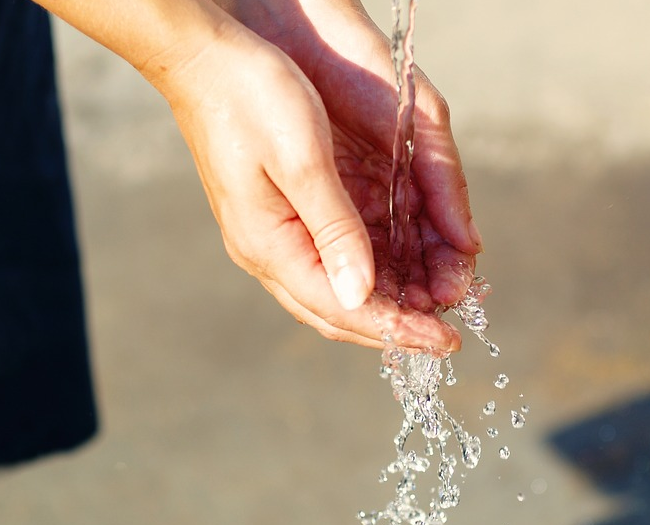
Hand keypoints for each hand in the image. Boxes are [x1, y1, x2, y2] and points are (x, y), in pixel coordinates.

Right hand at [206, 0, 483, 350]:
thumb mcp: (303, 161)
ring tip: (433, 306)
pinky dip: (370, 275)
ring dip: (386, 304)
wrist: (204, 58)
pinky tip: (400, 273)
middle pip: (338, 311)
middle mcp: (268, 251)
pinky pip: (330, 262)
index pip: (342, 308)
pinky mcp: (282, 218)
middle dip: (395, 327)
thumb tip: (361, 295)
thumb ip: (335, 230)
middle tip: (445, 335)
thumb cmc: (250, 97)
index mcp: (269, 245)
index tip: (445, 342)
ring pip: (335, 292)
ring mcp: (271, 237)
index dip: (397, 329)